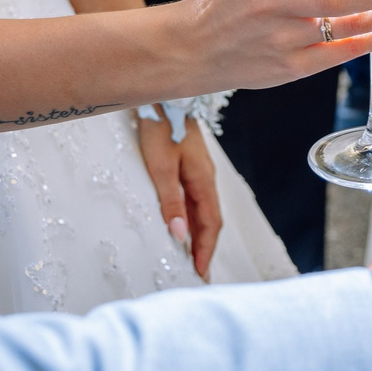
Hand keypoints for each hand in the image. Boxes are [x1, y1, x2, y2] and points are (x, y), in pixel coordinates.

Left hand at [135, 112, 223, 280]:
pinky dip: (192, 218)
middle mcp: (205, 178)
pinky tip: (183, 225)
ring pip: (202, 210)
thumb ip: (171, 201)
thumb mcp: (161, 167)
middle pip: (210, 220)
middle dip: (205, 247)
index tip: (200, 272)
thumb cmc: (161, 128)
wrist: (161, 98)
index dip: (206, 250)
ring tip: (191, 256)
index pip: (210, 224)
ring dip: (199, 234)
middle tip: (198, 272)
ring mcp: (198, 172)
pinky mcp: (188, 166)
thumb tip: (179, 234)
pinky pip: (194, 200)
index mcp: (203, 180)